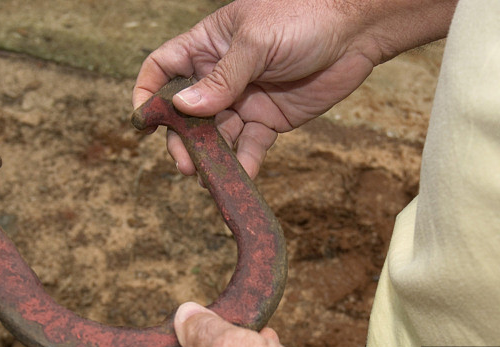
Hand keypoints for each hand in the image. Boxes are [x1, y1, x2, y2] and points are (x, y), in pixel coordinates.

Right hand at [133, 0, 380, 177]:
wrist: (356, 30)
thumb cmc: (303, 16)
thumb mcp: (256, 42)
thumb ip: (222, 78)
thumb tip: (183, 108)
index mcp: (207, 45)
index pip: (163, 67)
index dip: (148, 92)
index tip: (144, 122)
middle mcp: (221, 75)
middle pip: (187, 112)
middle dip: (182, 138)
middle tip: (184, 162)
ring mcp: (245, 99)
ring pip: (217, 134)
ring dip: (210, 157)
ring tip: (207, 177)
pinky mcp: (270, 120)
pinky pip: (251, 145)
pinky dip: (245, 163)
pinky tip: (241, 177)